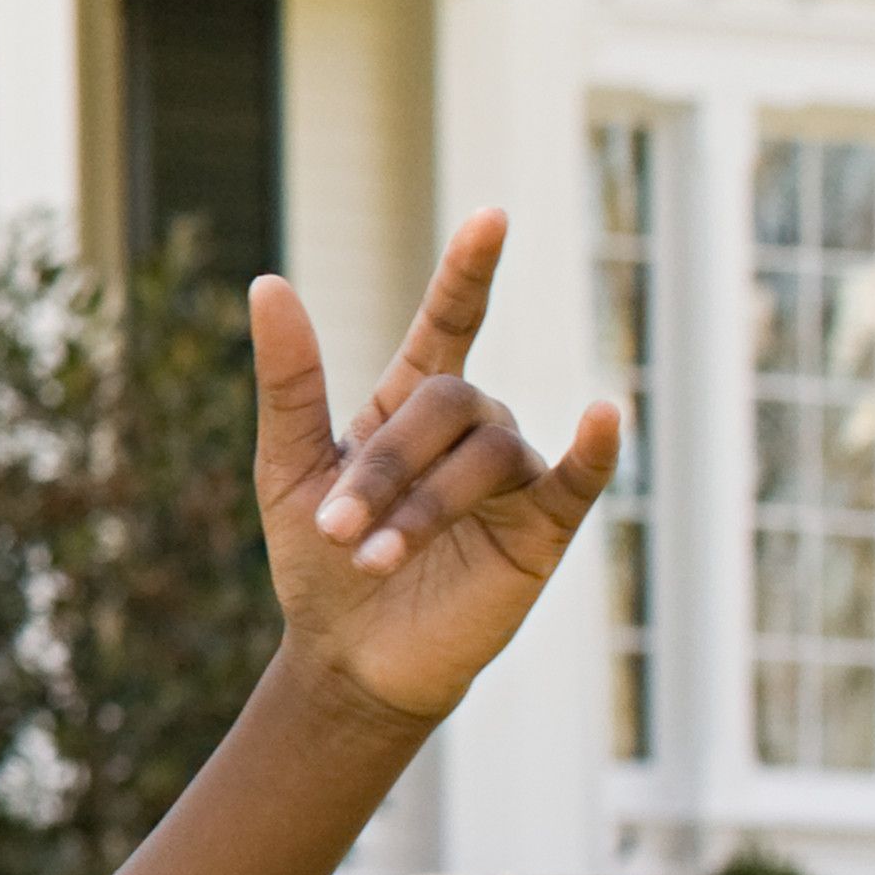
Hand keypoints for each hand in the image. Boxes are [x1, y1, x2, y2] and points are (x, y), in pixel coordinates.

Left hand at [261, 210, 620, 727]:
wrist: (347, 657)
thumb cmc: (316, 559)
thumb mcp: (285, 465)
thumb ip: (289, 380)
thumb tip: (269, 282)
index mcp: (407, 406)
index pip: (449, 323)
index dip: (469, 272)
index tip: (491, 217)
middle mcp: (470, 431)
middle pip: (449, 403)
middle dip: (385, 466)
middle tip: (334, 529)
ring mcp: (511, 479)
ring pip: (487, 453)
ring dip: (424, 503)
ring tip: (370, 555)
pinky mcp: (543, 533)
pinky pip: (579, 481)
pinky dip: (595, 450)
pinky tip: (605, 416)